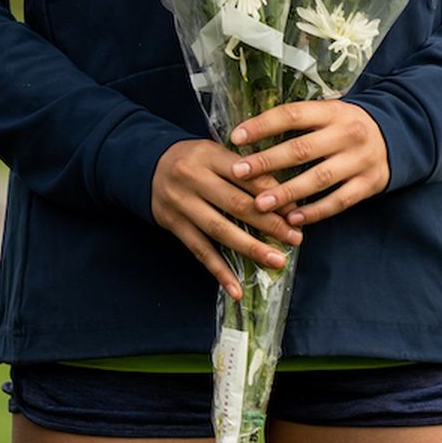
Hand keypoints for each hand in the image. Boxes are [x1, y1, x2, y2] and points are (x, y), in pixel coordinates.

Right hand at [150, 139, 301, 299]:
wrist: (146, 164)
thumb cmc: (192, 159)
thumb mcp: (215, 152)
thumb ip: (243, 169)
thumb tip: (283, 195)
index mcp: (208, 155)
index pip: (245, 175)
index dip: (272, 194)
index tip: (295, 211)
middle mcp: (192, 177)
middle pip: (235, 203)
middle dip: (269, 222)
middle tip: (295, 238)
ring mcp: (181, 203)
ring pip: (219, 229)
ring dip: (250, 248)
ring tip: (276, 261)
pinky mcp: (173, 224)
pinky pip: (199, 250)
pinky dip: (219, 271)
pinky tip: (236, 290)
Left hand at [229, 99, 390, 226]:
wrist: (397, 136)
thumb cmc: (346, 125)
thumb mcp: (327, 113)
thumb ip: (298, 121)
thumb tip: (250, 132)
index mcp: (331, 111)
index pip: (291, 115)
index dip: (262, 125)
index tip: (236, 138)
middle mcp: (347, 134)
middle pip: (301, 149)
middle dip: (267, 162)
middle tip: (239, 172)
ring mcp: (360, 160)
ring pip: (319, 178)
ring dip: (287, 192)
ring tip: (260, 203)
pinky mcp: (370, 184)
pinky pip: (339, 201)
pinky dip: (315, 211)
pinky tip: (293, 218)